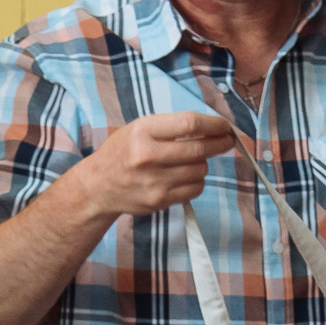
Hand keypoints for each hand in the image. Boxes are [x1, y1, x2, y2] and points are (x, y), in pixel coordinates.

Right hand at [77, 113, 235, 219]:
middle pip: (198, 150)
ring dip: (203, 164)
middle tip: (227, 141)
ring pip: (199, 171)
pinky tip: (185, 176)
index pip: (189, 124)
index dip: (214, 125)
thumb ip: (171, 127)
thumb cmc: (122, 152)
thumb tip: (212, 127)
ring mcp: (154, 181)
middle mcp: (147, 156)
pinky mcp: (159, 200)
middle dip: (220, 144)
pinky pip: (194, 189)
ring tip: (194, 160)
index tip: (225, 126)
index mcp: (143, 131)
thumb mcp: (139, 128)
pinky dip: (197, 181)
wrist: (98, 186)